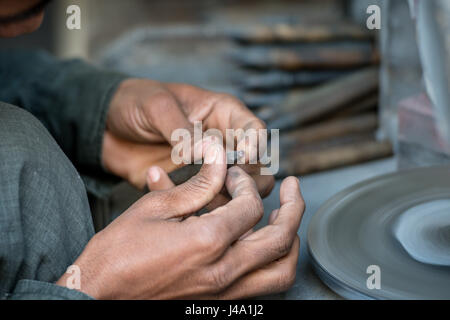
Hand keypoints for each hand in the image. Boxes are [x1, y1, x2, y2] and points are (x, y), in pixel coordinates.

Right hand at [57, 144, 303, 298]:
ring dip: (290, 243)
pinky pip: (261, 287)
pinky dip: (272, 265)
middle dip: (293, 208)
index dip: (245, 183)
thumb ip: (196, 184)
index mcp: (207, 242)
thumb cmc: (118, 252)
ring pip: (281, 272)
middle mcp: (223, 272)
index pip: (251, 207)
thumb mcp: (154, 208)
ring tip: (287, 220)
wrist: (99, 294)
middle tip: (293, 188)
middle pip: (281, 240)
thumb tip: (219, 158)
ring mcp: (223, 293)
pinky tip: (262, 246)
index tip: (232, 174)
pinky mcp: (217, 303)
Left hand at [102, 78, 273, 198]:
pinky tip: (160, 185)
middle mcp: (223, 144)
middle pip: (256, 167)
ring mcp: (208, 169)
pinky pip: (204, 203)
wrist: (105, 128)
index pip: (255, 131)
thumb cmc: (134, 103)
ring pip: (237, 192)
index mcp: (223, 115)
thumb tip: (207, 151)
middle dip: (244, 180)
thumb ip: (183, 130)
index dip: (254, 147)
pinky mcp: (191, 188)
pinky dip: (192, 204)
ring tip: (198, 194)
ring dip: (224, 198)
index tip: (240, 159)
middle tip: (220, 183)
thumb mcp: (158, 107)